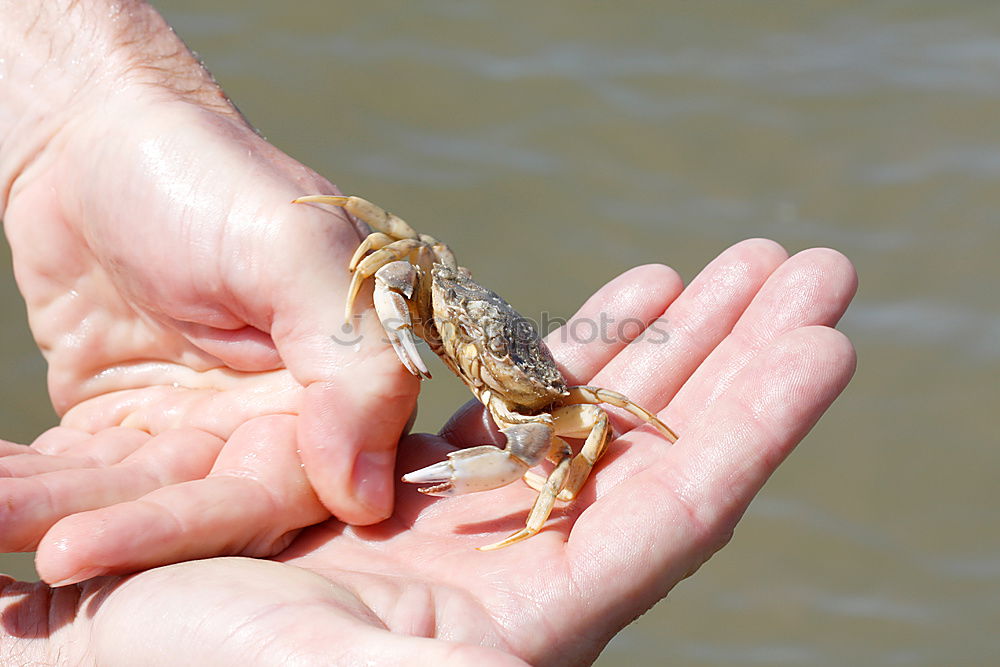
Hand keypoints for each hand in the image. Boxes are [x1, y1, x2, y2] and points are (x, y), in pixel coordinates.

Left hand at [0, 2, 417, 584]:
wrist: (105, 143)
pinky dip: (25, 488)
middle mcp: (272, 423)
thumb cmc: (215, 180)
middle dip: (109, 531)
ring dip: (48, 511)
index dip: (199, 524)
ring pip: (126, 499)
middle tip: (34, 549)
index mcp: (334, 392)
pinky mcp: (123, 429)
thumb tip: (367, 496)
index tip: (92, 544)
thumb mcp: (294, 251)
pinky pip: (76, 476)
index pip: (284, 489)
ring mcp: (194, 430)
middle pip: (197, 510)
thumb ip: (355, 362)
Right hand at [0, 242, 855, 664]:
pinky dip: (575, 341)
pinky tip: (629, 298)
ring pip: (596, 414)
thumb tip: (546, 659)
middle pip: (658, 450)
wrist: (99, 647)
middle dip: (741, 358)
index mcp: (519, 631)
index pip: (678, 510)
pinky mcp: (413, 491)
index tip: (829, 340)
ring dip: (673, 338)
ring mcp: (468, 529)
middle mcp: (513, 581)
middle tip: (815, 271)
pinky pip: (518, 403)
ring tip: (741, 267)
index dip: (758, 423)